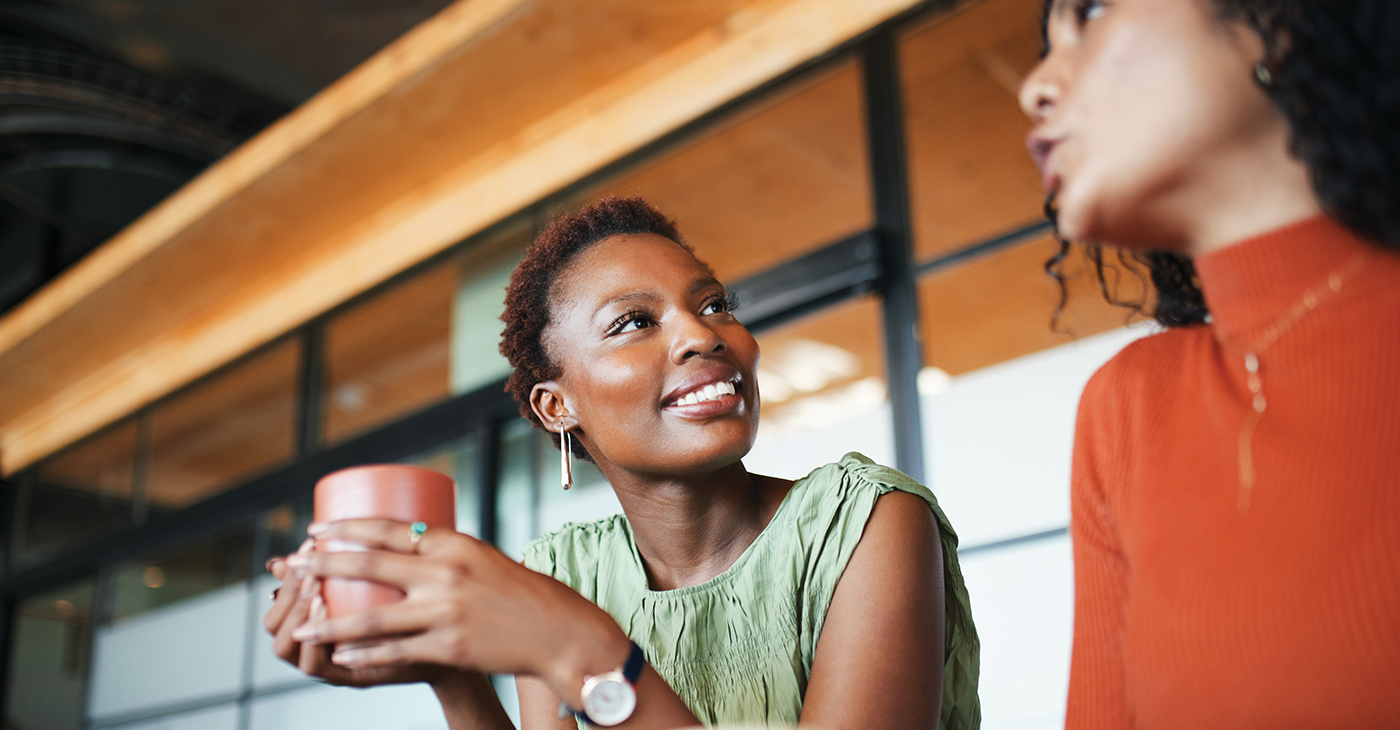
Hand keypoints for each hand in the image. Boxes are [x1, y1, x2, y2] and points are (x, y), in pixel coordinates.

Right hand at [262, 538, 447, 687]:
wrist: (456, 645)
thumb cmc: (423, 607)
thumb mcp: (393, 576)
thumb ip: (374, 551)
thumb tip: (354, 512)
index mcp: (318, 616)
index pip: (280, 596)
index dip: (288, 571)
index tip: (311, 540)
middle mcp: (316, 642)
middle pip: (274, 622)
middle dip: (287, 590)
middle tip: (310, 563)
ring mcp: (328, 662)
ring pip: (283, 646)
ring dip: (295, 615)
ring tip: (315, 589)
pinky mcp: (348, 677)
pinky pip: (313, 666)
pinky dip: (313, 644)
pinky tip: (326, 616)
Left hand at [285, 519, 630, 705]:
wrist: (558, 631)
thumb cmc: (520, 593)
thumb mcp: (481, 559)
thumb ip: (442, 556)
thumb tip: (399, 548)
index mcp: (452, 544)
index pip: (387, 529)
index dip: (346, 529)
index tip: (315, 530)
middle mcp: (445, 573)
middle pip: (369, 565)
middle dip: (323, 566)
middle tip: (293, 567)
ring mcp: (445, 612)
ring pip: (371, 616)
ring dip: (329, 623)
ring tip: (301, 627)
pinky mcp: (448, 647)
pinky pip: (394, 651)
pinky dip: (363, 654)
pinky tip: (341, 656)